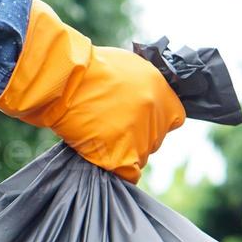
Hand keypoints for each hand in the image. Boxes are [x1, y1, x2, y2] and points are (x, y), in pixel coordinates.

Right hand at [0, 0, 185, 183]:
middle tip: (113, 126)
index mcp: (162, 93)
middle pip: (156, 139)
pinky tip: (105, 158)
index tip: (141, 119)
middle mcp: (156, 116)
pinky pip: (129, 174)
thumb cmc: (91, 68)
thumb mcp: (130, 67)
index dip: (158, 120)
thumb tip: (146, 99)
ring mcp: (140, 138)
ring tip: (102, 137)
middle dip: (138, 135)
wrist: (66, 80)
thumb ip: (145, 86)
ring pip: (141, 156)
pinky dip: (119, 170)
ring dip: (125, 151)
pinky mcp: (121, 156)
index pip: (175, 118)